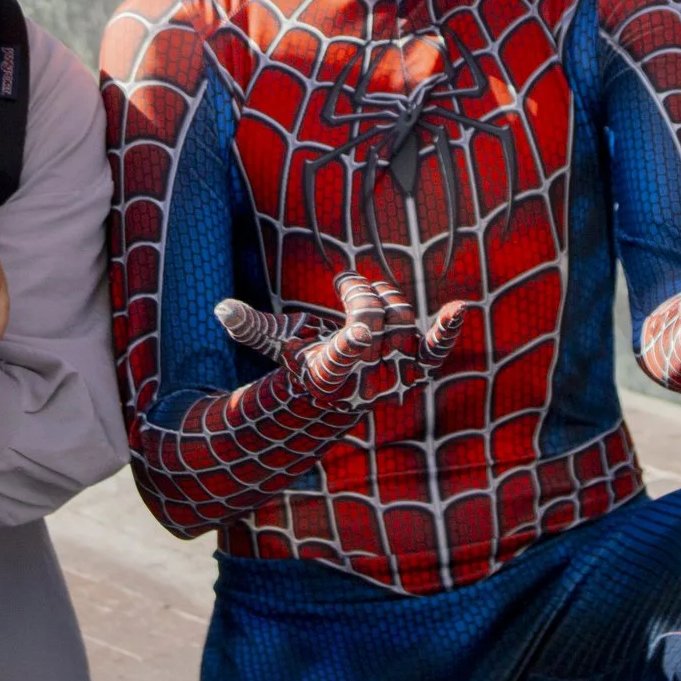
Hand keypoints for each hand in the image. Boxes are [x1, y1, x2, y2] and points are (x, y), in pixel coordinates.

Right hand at [216, 270, 472, 410]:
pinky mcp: (416, 365)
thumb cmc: (302, 362)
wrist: (338, 394)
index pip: (346, 352)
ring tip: (365, 297)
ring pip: (401, 318)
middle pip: (375, 316)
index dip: (355, 340)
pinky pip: (436, 349)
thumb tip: (220, 308)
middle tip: (342, 285)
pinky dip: (447, 330)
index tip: (361, 330)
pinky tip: (460, 310)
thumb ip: (253, 325)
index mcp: (331, 370)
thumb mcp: (277, 343)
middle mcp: (368, 374)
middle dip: (358, 292)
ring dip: (385, 297)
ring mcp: (396, 371)